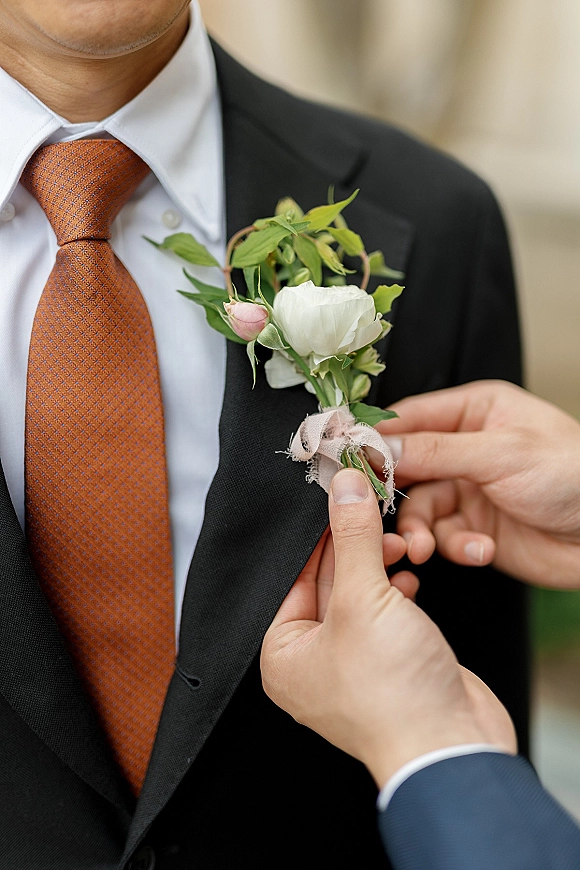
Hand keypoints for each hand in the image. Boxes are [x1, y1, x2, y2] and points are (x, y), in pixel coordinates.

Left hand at [261, 469, 515, 788]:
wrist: (452, 748)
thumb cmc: (392, 692)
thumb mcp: (364, 599)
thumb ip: (353, 538)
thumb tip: (344, 485)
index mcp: (283, 653)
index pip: (294, 575)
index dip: (320, 533)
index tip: (338, 494)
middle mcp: (311, 661)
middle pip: (326, 582)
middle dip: (353, 547)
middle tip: (372, 509)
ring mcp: (352, 664)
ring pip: (358, 596)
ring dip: (377, 566)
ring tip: (397, 545)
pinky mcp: (388, 664)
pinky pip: (382, 615)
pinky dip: (394, 592)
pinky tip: (407, 577)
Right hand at [375, 381, 579, 587]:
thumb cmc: (572, 474)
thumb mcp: (500, 454)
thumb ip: (435, 451)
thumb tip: (378, 447)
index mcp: (474, 411)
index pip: (409, 418)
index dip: (375, 439)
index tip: (344, 459)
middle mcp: (466, 447)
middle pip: (406, 467)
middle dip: (394, 495)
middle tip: (376, 516)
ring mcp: (470, 489)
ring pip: (420, 508)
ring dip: (421, 530)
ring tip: (426, 547)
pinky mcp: (476, 527)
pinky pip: (445, 537)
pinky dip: (456, 547)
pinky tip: (480, 551)